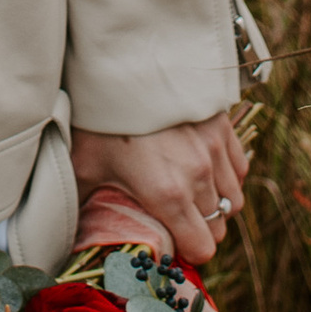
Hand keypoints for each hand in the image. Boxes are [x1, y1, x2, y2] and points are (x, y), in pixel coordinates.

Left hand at [69, 111, 249, 275]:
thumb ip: (85, 205)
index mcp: (167, 194)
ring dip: (216, 205)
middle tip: (176, 221)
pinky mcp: (224, 127)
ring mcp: (215, 150)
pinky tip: (205, 170)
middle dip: (200, 230)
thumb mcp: (85, 164)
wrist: (126, 60)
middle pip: (218, 227)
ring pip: (233, 200)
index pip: (202, 248)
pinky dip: (227, 177)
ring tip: (192, 196)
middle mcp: (199, 176)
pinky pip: (240, 169)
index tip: (172, 244)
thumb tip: (70, 237)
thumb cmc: (101, 116)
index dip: (187, 251)